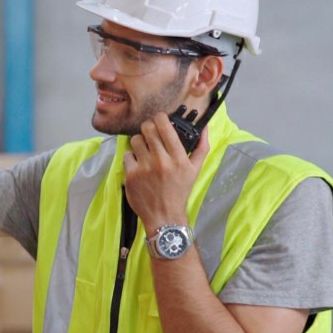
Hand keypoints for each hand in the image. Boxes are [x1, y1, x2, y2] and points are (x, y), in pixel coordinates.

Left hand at [123, 112, 209, 230]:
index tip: (160, 120)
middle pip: (147, 128)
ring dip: (139, 142)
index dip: (160, 118)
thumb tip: (205, 126)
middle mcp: (161, 161)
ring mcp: (144, 168)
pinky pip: (127, 155)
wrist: (164, 214)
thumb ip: (202, 146)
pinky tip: (139, 165)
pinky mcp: (131, 175)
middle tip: (150, 133)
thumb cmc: (180, 190)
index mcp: (178, 157)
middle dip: (148, 127)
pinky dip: (132, 158)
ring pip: (135, 140)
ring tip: (145, 151)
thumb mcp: (196, 169)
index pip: (164, 126)